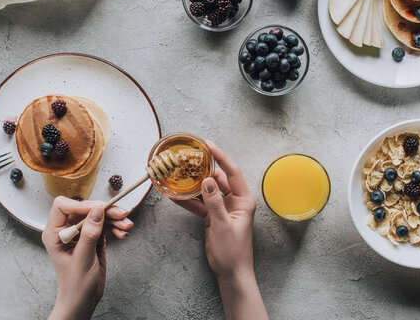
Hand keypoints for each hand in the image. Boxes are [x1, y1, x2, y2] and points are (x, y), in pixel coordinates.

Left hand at [42, 197, 133, 319]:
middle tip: (122, 214)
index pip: (63, 207)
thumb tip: (97, 211)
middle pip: (85, 209)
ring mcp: (81, 233)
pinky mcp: (93, 237)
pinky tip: (122, 233)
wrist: (83, 300)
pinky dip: (115, 227)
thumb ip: (89, 234)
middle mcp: (67, 229)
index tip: (99, 209)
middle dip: (105, 211)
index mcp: (55, 233)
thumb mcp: (82, 259)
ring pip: (98, 216)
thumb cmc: (75, 285)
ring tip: (127, 226)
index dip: (81, 205)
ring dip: (114, 219)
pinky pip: (105, 225)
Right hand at [175, 141, 256, 279]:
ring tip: (179, 174)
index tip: (209, 145)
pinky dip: (189, 201)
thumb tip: (207, 180)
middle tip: (188, 159)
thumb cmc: (233, 252)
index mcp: (243, 201)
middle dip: (203, 169)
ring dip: (193, 185)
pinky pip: (199, 204)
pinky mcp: (213, 217)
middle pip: (217, 179)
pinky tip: (175, 196)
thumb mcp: (223, 225)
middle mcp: (234, 201)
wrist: (231, 273)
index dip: (221, 157)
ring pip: (206, 191)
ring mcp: (223, 209)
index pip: (232, 173)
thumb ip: (214, 202)